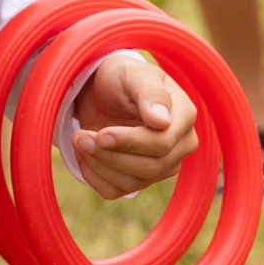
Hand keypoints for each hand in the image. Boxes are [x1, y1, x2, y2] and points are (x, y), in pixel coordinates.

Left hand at [69, 53, 199, 199]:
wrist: (103, 89)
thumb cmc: (121, 77)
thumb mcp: (133, 74)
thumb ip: (150, 93)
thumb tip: (163, 121)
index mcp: (184, 116)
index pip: (163, 143)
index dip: (131, 143)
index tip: (101, 134)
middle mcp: (180, 144)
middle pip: (150, 167)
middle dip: (110, 155)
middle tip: (81, 137)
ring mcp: (163, 165)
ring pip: (133, 182)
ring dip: (99, 165)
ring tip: (79, 140)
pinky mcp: (141, 178)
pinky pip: (117, 191)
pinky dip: (95, 177)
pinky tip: (83, 155)